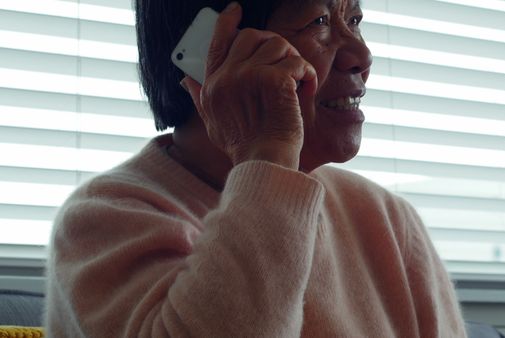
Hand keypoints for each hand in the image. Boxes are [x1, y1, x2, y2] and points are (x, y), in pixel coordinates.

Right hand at [182, 2, 317, 169]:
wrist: (265, 162)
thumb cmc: (245, 147)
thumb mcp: (214, 124)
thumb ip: (201, 98)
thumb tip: (187, 80)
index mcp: (212, 85)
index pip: (217, 42)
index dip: (227, 22)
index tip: (235, 10)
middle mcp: (226, 77)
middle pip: (251, 36)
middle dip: (274, 44)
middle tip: (286, 63)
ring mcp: (248, 76)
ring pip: (277, 45)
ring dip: (293, 60)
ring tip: (298, 81)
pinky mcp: (272, 80)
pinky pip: (296, 63)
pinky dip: (307, 75)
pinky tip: (307, 90)